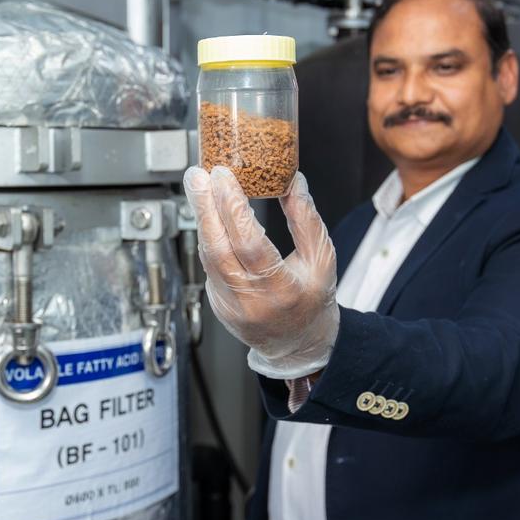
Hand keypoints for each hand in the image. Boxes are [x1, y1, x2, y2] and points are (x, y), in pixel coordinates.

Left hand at [183, 166, 338, 378]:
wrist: (297, 344)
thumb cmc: (311, 300)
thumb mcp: (322, 259)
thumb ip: (307, 220)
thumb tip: (293, 181)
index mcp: (282, 290)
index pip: (250, 244)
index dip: (234, 208)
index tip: (224, 177)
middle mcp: (251, 301)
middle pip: (218, 248)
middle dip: (205, 206)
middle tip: (197, 175)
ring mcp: (230, 305)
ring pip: (208, 255)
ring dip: (201, 217)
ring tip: (197, 185)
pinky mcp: (217, 303)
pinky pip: (208, 264)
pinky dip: (208, 235)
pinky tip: (207, 213)